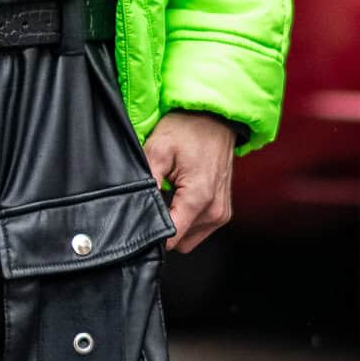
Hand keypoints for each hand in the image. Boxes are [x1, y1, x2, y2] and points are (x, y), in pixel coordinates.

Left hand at [144, 111, 236, 254]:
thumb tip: (137, 210)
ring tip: (171, 194)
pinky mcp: (222, 211)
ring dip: (176, 222)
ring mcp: (221, 212)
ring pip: (189, 238)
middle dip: (163, 226)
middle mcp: (215, 211)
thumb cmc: (188, 129)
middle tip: (156, 199)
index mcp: (199, 198)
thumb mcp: (157, 150)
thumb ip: (147, 184)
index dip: (152, 234)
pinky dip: (187, 218)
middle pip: (179, 242)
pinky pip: (199, 229)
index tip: (141, 220)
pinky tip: (181, 196)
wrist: (215, 118)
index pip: (171, 239)